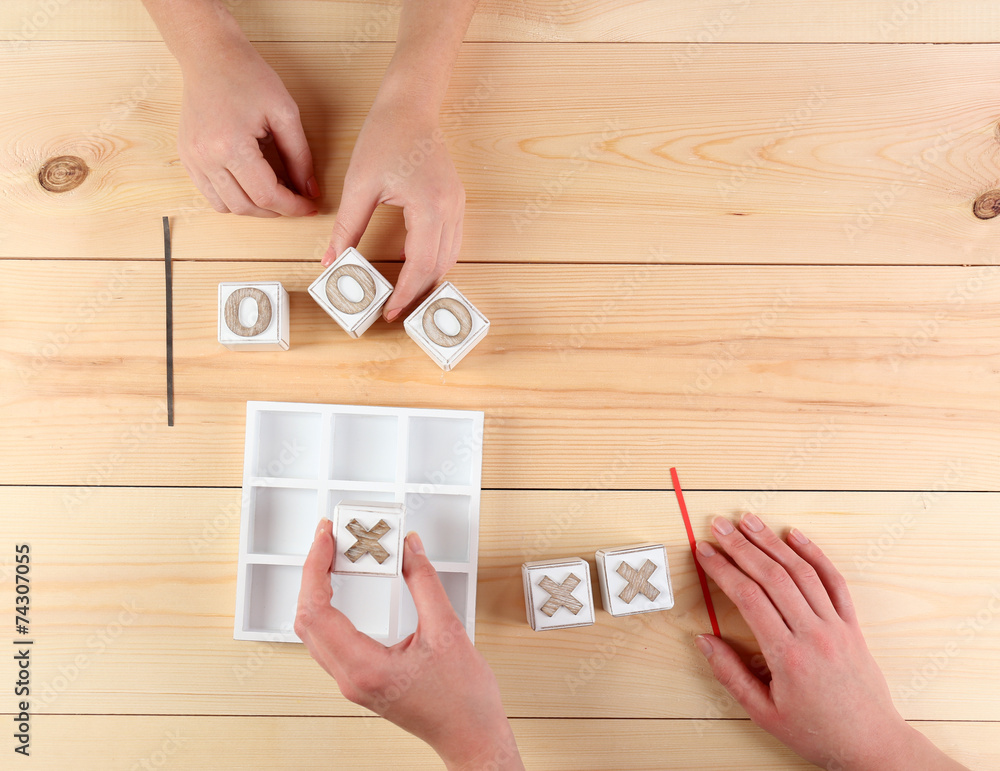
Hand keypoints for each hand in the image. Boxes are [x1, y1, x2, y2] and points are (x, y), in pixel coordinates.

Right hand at [177, 37, 317, 217]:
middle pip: (246, 207)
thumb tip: (311, 191)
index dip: (293, 207)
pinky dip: (234, 199)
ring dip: (255, 208)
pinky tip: (252, 185)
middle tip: (296, 201)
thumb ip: (300, 157)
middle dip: (277, 211)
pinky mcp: (187, 158)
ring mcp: (192, 159)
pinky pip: (211, 195)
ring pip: (226, 207)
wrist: (210, 55)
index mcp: (231, 146)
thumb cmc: (248, 77)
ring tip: (275, 193)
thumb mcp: (285, 113)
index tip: (310, 206)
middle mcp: (206, 157)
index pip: (267, 195)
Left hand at [295, 522, 522, 770]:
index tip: (324, 540)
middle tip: (327, 541)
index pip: (318, 611)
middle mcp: (351, 678)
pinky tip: (341, 590)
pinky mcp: (362, 680)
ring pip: (315, 632)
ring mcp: (353, 682)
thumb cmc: (463, 700)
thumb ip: (424, 583)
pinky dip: (329, 609)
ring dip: (317, 592)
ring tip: (333, 559)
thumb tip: (409, 549)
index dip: (315, 568)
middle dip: (312, 574)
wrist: (472, 737)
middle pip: (307, 621)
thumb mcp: (447, 630)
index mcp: (365, 668)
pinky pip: (330, 641)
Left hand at [322, 96, 464, 320]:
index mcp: (430, 207)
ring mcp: (458, 205)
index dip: (404, 293)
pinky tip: (411, 264)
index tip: (390, 312)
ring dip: (428, 278)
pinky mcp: (456, 200)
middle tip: (396, 310)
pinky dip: (434, 259)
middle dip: (418, 293)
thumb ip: (347, 227)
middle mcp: (451, 209)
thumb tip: (331, 260)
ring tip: (404, 293)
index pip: (420, 265)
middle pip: (439, 267)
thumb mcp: (359, 185)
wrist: (410, 105)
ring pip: (449, 257)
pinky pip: (450, 241)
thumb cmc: (385, 136)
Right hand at [694, 514, 967, 770]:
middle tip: (718, 525)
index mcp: (787, 656)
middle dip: (741, 546)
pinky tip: (795, 536)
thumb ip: (730, 674)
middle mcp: (813, 634)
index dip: (722, 569)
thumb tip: (704, 640)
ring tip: (749, 521)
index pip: (748, 598)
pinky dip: (815, 553)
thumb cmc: (818, 733)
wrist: (871, 744)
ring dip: (772, 542)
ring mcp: (836, 626)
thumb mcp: (764, 713)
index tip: (704, 552)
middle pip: (772, 576)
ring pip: (801, 571)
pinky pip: (833, 580)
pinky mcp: (852, 624)